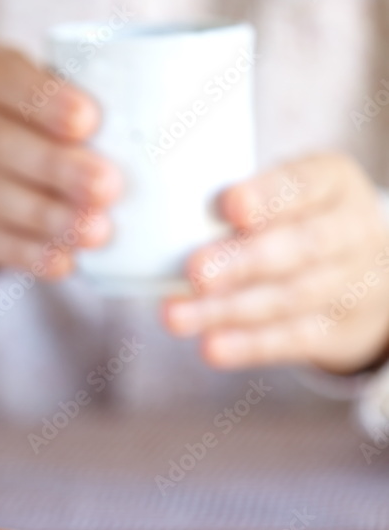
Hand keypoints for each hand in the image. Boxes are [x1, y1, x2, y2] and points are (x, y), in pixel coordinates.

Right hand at [0, 42, 121, 278]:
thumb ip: (80, 104)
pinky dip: (27, 254)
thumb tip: (167, 126)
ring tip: (97, 231)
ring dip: (47, 216)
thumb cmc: (25, 121)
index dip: (43, 100)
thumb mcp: (38, 93)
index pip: (0, 76)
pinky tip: (64, 262)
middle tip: (108, 186)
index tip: (90, 121)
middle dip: (54, 166)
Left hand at [163, 153, 388, 372]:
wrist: (364, 273)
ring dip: (228, 310)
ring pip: (290, 298)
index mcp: (332, 182)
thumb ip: (237, 201)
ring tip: (178, 317)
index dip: (268, 196)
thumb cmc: (296, 220)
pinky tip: (212, 348)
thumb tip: (166, 222)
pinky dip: (249, 345)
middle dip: (243, 262)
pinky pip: (291, 339)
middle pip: (301, 247)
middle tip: (194, 271)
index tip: (229, 204)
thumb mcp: (285, 192)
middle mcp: (349, 231)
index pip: (304, 184)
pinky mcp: (333, 329)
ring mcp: (346, 283)